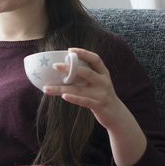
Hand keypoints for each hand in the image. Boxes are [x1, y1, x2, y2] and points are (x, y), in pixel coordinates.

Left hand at [42, 47, 146, 165]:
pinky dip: (74, 98)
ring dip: (61, 88)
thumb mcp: (98, 83)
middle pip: (87, 72)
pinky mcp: (99, 105)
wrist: (117, 115)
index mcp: (103, 73)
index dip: (83, 53)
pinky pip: (84, 101)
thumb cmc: (102, 96)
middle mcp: (104, 82)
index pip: (95, 59)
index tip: (70, 50)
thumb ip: (86, 76)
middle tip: (55, 66)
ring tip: (47, 88)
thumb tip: (63, 69)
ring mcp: (102, 94)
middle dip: (70, 68)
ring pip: (79, 89)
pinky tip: (63, 96)